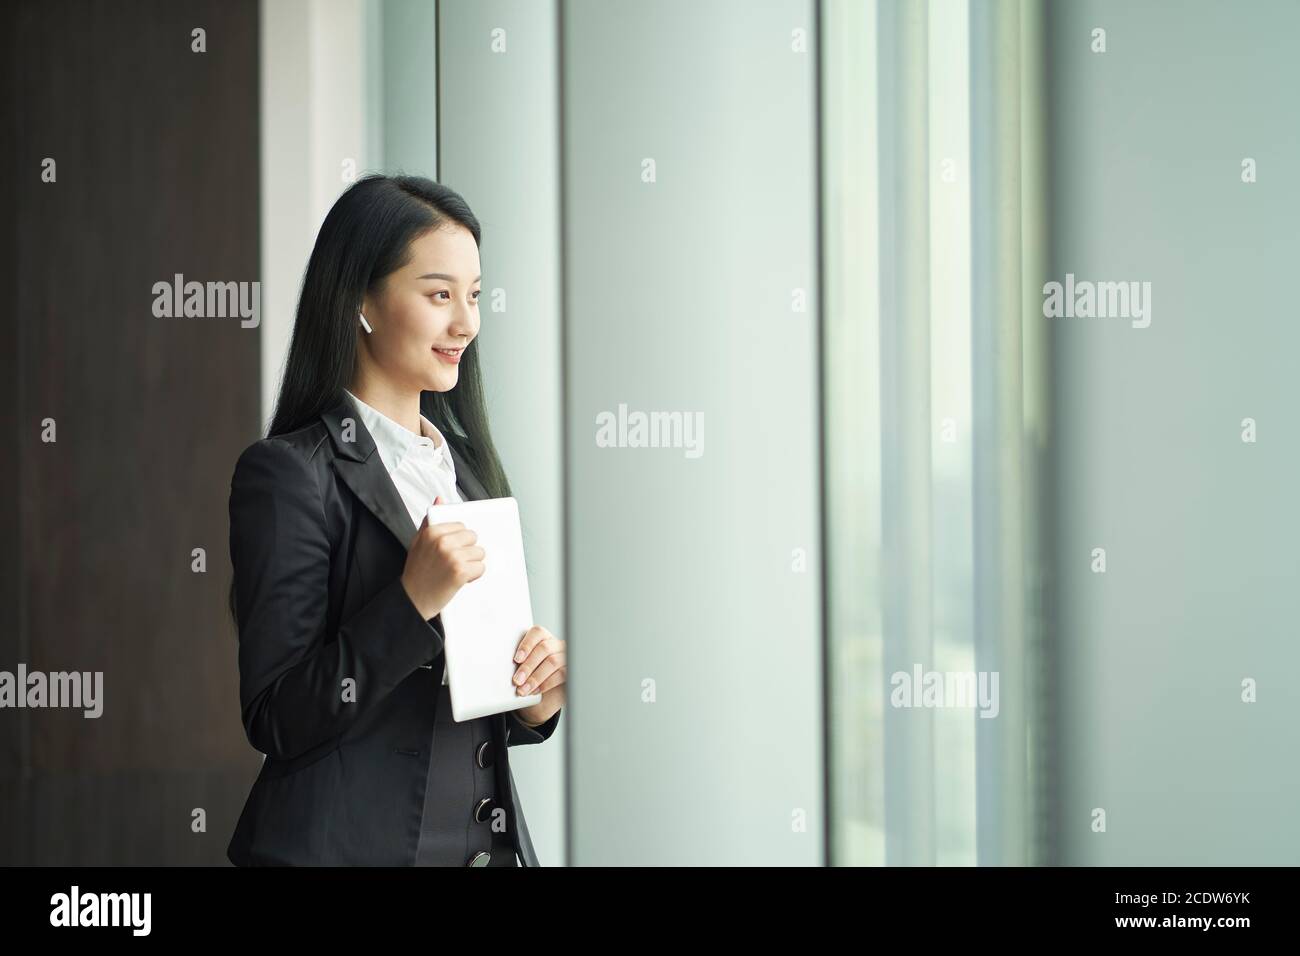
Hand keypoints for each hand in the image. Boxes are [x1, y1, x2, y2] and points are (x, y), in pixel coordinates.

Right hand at [400, 495, 484, 619]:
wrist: (412, 600)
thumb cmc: (417, 571)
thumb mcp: (418, 542)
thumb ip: (430, 521)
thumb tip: (440, 500)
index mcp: (432, 531)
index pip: (462, 526)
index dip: (460, 540)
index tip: (451, 550)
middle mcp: (442, 541)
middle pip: (473, 538)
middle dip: (468, 551)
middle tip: (454, 562)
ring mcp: (452, 556)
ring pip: (479, 553)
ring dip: (472, 564)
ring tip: (456, 571)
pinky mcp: (460, 572)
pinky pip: (481, 567)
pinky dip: (474, 576)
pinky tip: (461, 580)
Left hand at [511, 625, 565, 725]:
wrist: (539, 697)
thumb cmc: (527, 677)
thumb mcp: (520, 667)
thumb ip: (516, 661)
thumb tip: (502, 665)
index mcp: (542, 638)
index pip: (537, 633)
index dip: (527, 645)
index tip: (516, 659)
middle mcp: (555, 644)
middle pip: (544, 648)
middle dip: (528, 666)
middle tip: (516, 680)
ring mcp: (565, 657)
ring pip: (553, 662)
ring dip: (535, 677)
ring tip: (523, 689)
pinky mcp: (571, 671)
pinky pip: (561, 674)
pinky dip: (546, 683)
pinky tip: (535, 691)